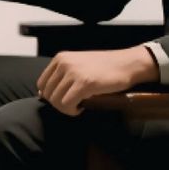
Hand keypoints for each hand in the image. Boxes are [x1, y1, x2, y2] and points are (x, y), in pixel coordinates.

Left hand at [35, 46, 157, 115]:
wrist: (127, 64)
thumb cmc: (105, 67)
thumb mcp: (78, 65)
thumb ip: (62, 75)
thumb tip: (45, 95)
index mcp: (61, 58)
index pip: (42, 84)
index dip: (50, 97)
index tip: (63, 100)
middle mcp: (64, 63)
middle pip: (48, 95)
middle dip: (59, 105)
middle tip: (73, 106)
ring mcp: (73, 73)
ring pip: (56, 102)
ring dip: (66, 109)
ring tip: (78, 106)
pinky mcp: (84, 83)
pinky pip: (67, 105)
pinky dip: (73, 111)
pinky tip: (82, 108)